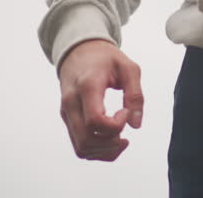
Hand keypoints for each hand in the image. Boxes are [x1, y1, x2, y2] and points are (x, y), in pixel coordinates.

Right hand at [57, 38, 143, 160]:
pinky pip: (79, 145)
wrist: (79, 52)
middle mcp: (71, 102)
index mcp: (87, 87)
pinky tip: (111, 139)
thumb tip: (135, 125)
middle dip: (111, 143)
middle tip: (125, 130)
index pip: (95, 121)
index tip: (124, 112)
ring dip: (105, 151)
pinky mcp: (67, 119)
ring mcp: (66, 113)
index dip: (115, 125)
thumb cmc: (105, 59)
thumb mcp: (128, 68)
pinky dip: (97, 150)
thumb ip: (135, 95)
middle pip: (87, 140)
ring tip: (120, 138)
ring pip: (81, 148)